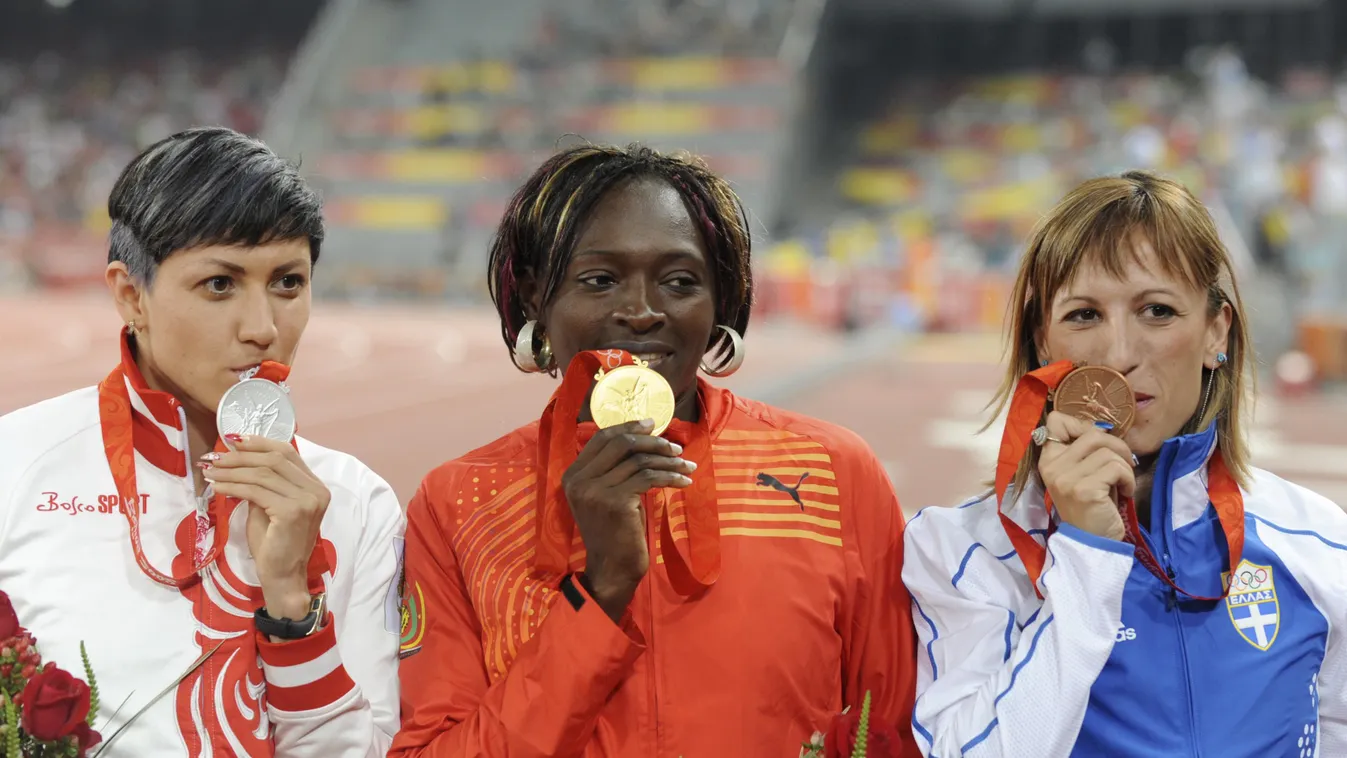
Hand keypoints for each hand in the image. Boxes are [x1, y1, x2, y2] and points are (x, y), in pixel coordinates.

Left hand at [202, 434, 330, 621]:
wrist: (283, 576)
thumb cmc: (275, 545)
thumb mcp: (270, 506)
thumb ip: (263, 484)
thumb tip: (236, 460)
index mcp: (315, 486)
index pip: (287, 453)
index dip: (259, 443)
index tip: (233, 440)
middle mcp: (316, 490)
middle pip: (274, 460)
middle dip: (240, 456)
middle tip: (214, 458)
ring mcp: (307, 501)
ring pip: (262, 474)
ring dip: (232, 470)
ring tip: (210, 471)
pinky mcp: (292, 512)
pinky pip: (256, 491)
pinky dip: (233, 486)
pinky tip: (217, 487)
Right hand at [561, 419, 695, 620]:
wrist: (612, 570)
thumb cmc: (615, 534)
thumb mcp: (607, 496)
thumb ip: (614, 470)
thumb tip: (643, 438)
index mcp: (573, 475)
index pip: (601, 438)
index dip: (629, 426)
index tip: (653, 423)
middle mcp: (579, 480)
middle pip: (621, 443)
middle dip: (653, 441)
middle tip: (676, 447)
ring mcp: (595, 490)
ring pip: (639, 460)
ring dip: (668, 460)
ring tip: (687, 465)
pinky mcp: (616, 501)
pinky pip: (649, 477)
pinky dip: (671, 476)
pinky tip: (684, 481)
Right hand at [1037, 411, 1133, 540]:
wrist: (1091, 544)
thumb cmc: (1090, 507)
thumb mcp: (1080, 475)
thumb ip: (1082, 452)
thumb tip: (1102, 430)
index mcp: (1047, 460)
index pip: (1056, 421)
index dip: (1082, 425)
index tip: (1096, 445)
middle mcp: (1052, 467)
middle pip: (1092, 433)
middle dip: (1116, 446)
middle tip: (1123, 465)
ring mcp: (1067, 478)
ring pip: (1107, 451)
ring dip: (1124, 466)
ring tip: (1123, 482)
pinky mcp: (1085, 490)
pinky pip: (1117, 468)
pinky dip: (1129, 479)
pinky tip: (1126, 492)